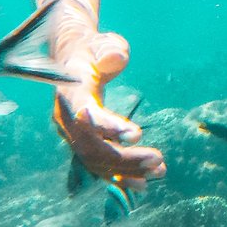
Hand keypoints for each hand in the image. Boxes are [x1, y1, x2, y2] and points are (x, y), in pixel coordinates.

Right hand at [53, 31, 164, 190]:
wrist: (73, 60)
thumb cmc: (92, 49)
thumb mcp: (101, 43)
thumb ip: (110, 50)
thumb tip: (117, 58)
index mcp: (70, 94)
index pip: (86, 115)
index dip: (109, 126)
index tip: (137, 133)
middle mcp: (67, 119)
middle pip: (91, 147)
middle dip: (124, 157)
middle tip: (157, 159)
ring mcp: (73, 134)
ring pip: (95, 161)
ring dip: (126, 170)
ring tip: (158, 171)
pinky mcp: (83, 142)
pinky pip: (99, 164)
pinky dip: (120, 175)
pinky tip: (144, 183)